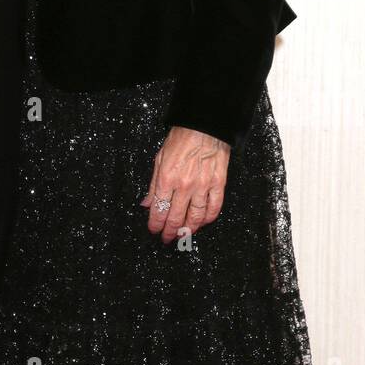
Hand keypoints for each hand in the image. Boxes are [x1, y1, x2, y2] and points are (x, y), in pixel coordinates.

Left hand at [140, 126, 230, 241]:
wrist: (204, 126)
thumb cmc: (181, 138)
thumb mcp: (159, 158)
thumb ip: (153, 184)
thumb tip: (146, 203)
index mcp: (167, 178)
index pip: (159, 209)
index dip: (155, 224)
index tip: (154, 230)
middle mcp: (184, 185)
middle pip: (176, 217)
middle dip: (170, 231)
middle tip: (167, 238)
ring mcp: (203, 186)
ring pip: (195, 217)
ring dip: (188, 230)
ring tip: (183, 235)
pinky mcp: (218, 184)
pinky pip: (214, 208)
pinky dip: (208, 219)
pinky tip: (203, 223)